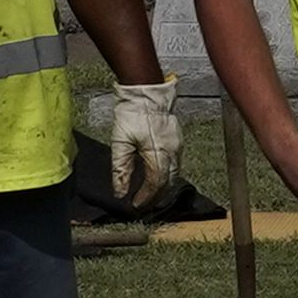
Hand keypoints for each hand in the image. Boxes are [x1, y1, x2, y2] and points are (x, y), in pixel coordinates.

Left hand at [89, 77, 182, 211]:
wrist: (146, 92)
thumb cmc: (132, 114)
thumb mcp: (120, 143)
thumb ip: (121, 169)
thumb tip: (120, 191)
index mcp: (158, 154)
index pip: (155, 184)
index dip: (145, 198)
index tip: (135, 205)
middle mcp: (172, 152)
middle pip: (167, 183)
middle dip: (155, 197)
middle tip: (143, 205)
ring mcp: (177, 146)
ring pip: (174, 174)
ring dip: (162, 187)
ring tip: (150, 194)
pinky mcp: (177, 140)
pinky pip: (175, 164)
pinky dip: (167, 175)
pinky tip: (157, 176)